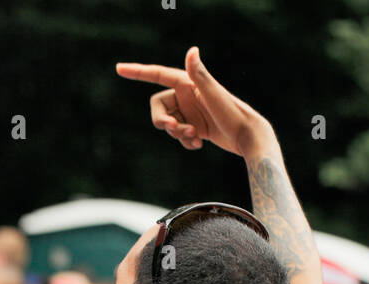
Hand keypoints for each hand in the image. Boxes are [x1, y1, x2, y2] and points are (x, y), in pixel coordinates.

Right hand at [117, 46, 273, 157]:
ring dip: (177, 134)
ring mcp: (191, 112)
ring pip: (169, 124)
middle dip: (162, 122)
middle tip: (174, 130)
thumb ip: (200, 74)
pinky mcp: (197, 127)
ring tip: (195, 139)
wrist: (249, 136)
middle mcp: (187, 96)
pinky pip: (180, 135)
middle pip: (158, 107)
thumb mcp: (214, 94)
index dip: (138, 72)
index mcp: (188, 83)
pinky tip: (199, 146)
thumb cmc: (233, 113)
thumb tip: (192, 51)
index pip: (157, 74)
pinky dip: (185, 142)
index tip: (119, 69)